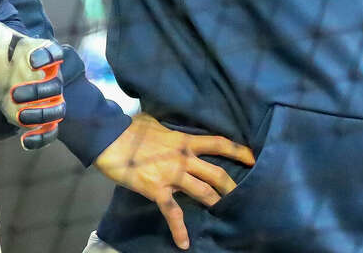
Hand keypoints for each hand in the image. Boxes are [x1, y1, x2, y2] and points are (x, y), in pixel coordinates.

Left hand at [0, 13, 64, 148]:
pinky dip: (41, 138)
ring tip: (21, 117)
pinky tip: (24, 142)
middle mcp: (51, 75)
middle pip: (56, 85)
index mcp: (42, 52)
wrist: (1, 67)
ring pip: (57, 109)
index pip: (54, 52)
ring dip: (43, 115)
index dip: (47, 56)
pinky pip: (50, 131)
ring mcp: (47, 98)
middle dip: (39, 91)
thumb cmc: (0, 48)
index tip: (31, 60)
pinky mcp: (40, 117)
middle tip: (14, 93)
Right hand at [93, 114, 256, 250]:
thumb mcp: (153, 122)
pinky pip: (172, 212)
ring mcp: (172, 175)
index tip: (252, 158)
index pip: (218, 143)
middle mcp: (184, 158)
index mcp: (184, 140)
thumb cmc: (129, 127)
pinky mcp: (158, 190)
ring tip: (224, 214)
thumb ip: (165, 128)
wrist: (110, 137)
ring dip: (215, 204)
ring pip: (203, 192)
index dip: (238, 151)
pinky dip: (179, 229)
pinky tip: (183, 243)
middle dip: (231, 186)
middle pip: (216, 173)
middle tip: (242, 196)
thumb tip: (165, 127)